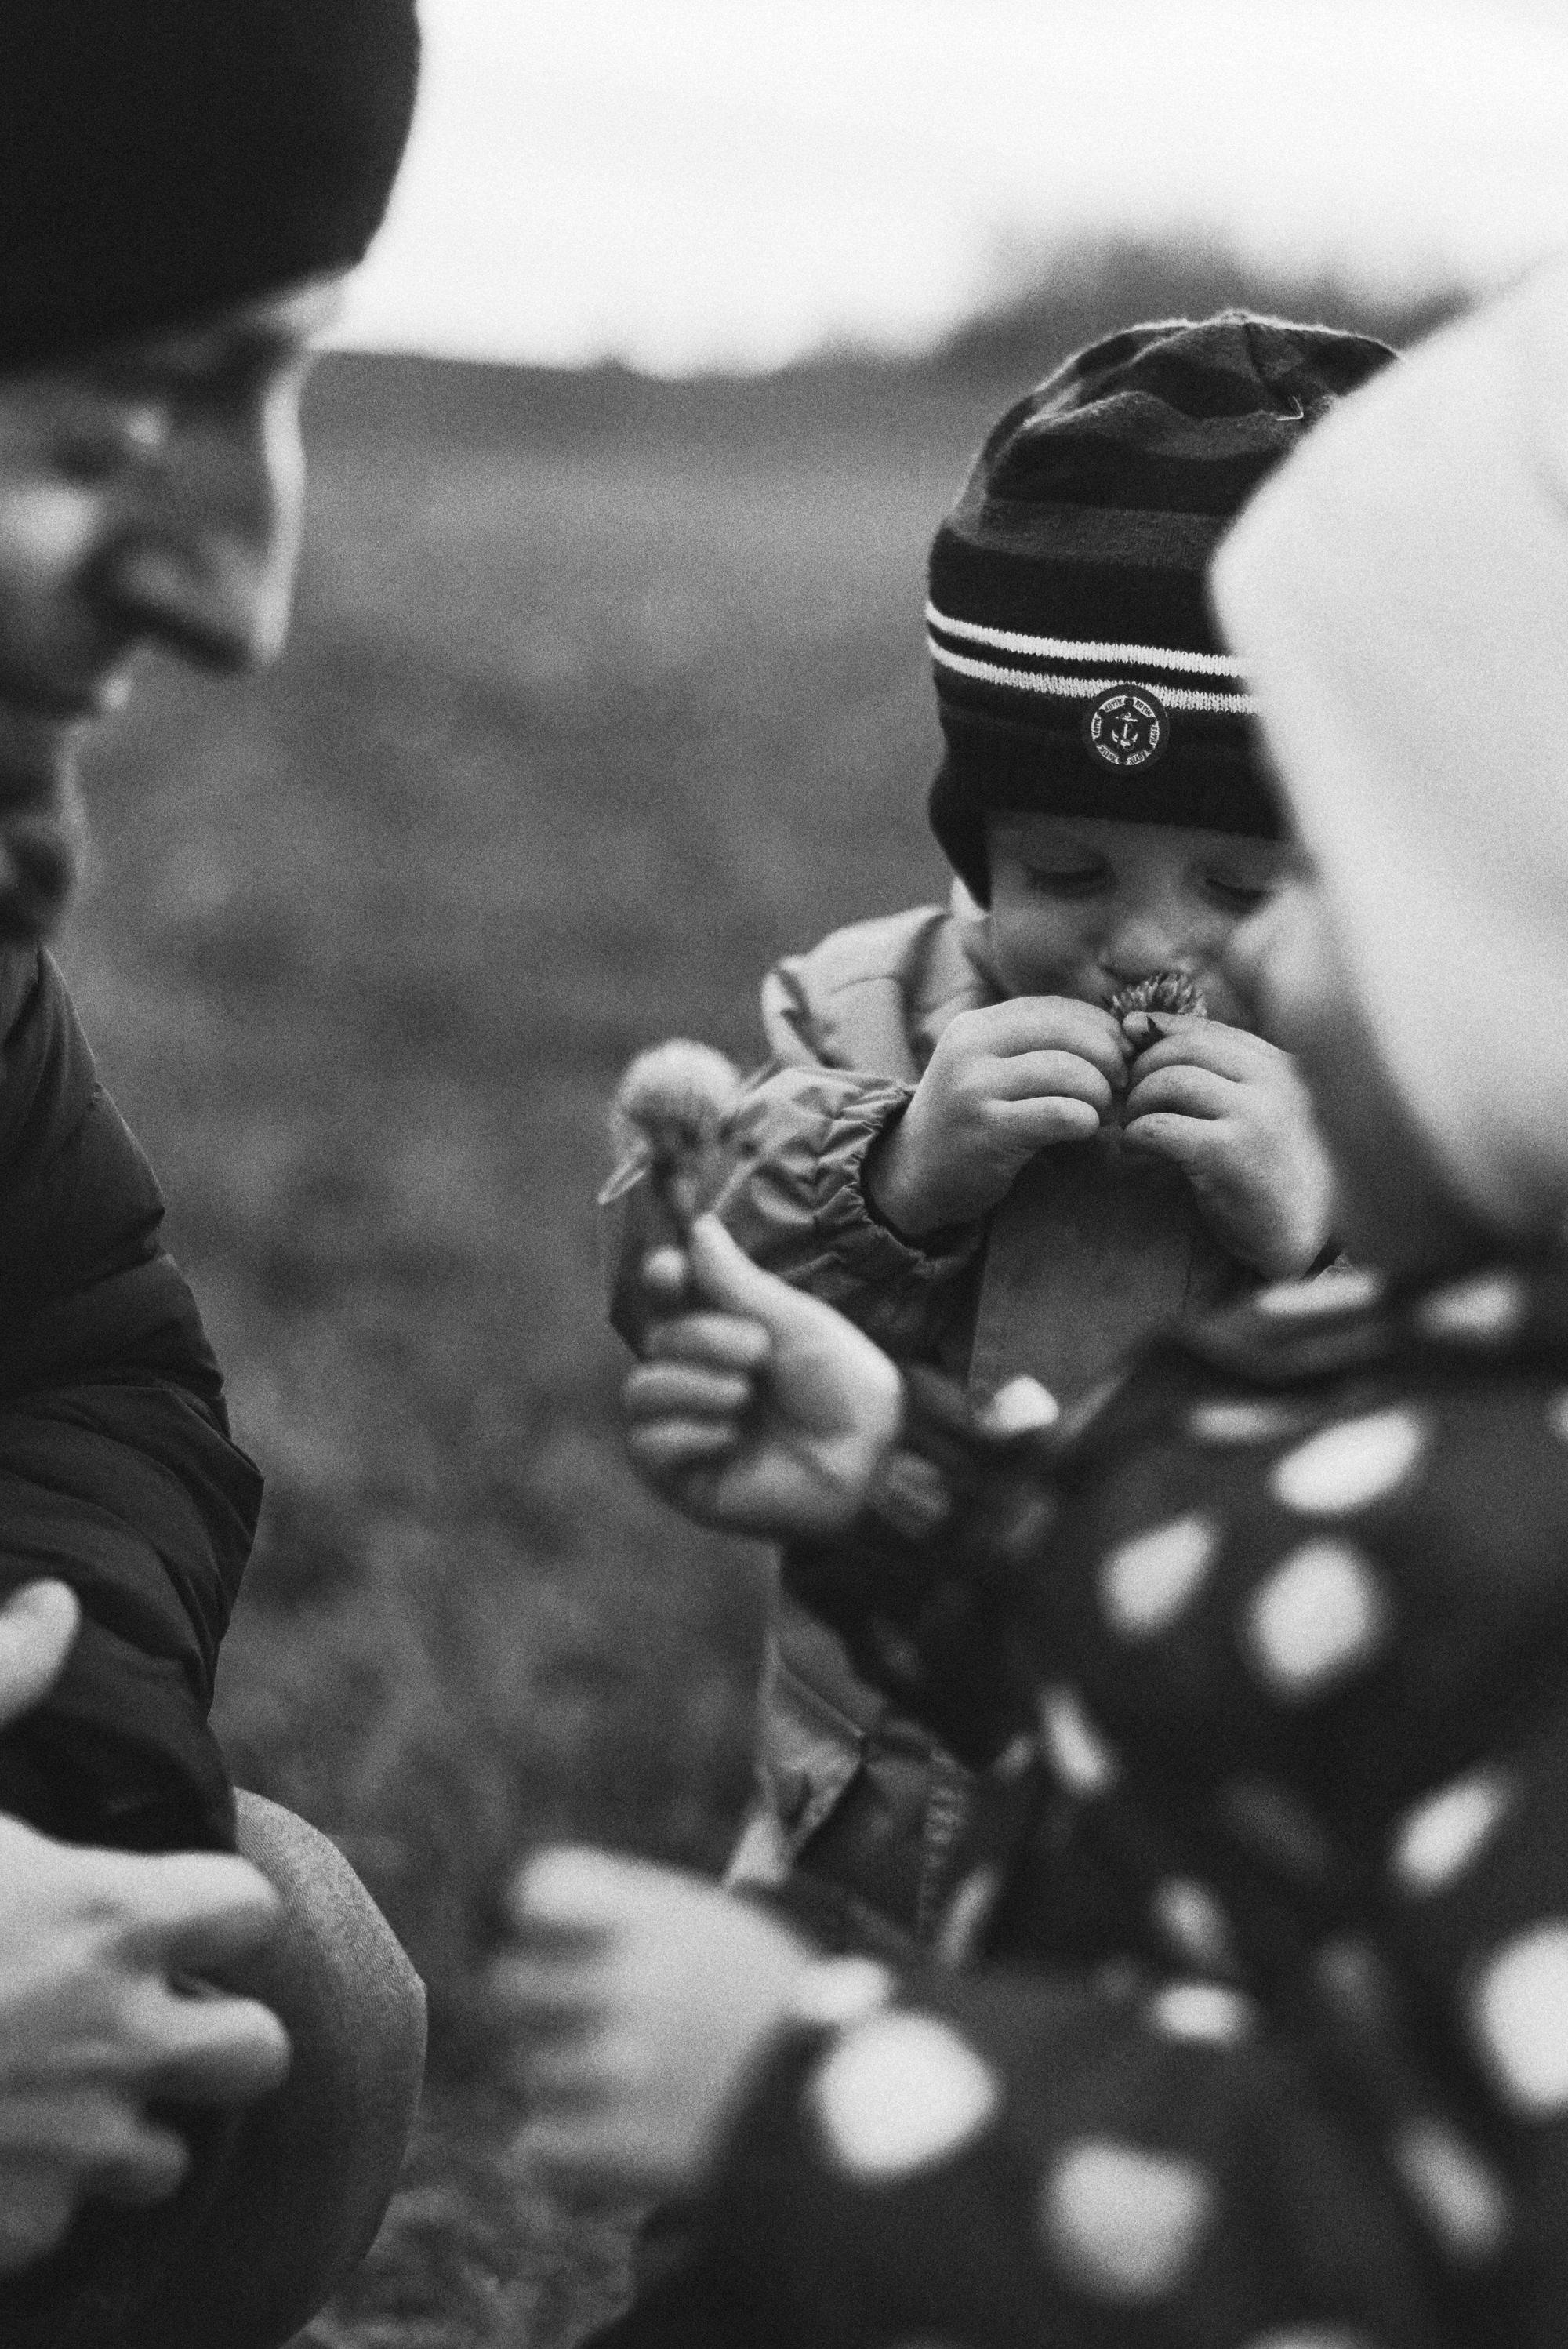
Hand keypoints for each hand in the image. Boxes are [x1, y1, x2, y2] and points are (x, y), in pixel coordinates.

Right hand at [0, 1578, 290, 2272]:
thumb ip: (1, 1681)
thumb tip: (62, 1599)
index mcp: (111, 1920)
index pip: (252, 1912)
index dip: (214, 1908)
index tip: (160, 1907)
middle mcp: (118, 2039)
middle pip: (261, 2056)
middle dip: (214, 2037)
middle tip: (134, 2010)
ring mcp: (72, 2150)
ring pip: (168, 2158)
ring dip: (127, 2124)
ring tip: (50, 2082)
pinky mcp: (16, 2236)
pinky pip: (69, 2226)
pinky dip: (37, 2198)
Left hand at [496, 1847, 815, 2196]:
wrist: (851, 2106)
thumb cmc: (780, 2008)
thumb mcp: (721, 1929)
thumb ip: (633, 1921)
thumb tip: (538, 1924)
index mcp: (656, 1917)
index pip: (537, 1893)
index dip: (543, 1924)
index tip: (567, 1944)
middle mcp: (628, 1982)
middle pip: (511, 1985)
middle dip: (542, 2007)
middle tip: (591, 2024)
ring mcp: (618, 2065)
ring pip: (531, 2070)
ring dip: (569, 2083)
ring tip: (638, 2088)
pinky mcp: (617, 2146)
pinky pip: (538, 2145)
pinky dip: (569, 2149)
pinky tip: (620, 2137)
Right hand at [624, 1216, 902, 1538]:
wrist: (869, 1459)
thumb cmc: (843, 1387)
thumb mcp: (793, 1322)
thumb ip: (737, 1281)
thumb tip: (698, 1226)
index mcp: (724, 1333)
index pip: (669, 1298)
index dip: (661, 1279)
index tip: (671, 1271)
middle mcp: (698, 1377)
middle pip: (658, 1339)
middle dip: (704, 1337)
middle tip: (759, 1350)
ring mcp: (687, 1427)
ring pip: (642, 1391)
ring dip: (693, 1386)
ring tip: (743, 1396)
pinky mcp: (682, 1477)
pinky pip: (646, 1445)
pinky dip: (687, 1434)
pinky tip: (732, 1438)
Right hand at [866, 998, 1125, 1235]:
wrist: (914, 1172)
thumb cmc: (970, 1118)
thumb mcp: (989, 1066)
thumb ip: (1035, 1044)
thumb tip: (1119, 1034)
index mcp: (975, 1026)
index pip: (1053, 1008)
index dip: (1099, 1026)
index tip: (1120, 1054)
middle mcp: (970, 1049)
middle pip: (1065, 1033)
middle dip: (1107, 1057)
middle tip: (1120, 1084)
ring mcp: (974, 1089)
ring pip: (1067, 1072)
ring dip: (1100, 1093)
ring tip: (1102, 1112)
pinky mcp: (987, 1131)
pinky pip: (1059, 1114)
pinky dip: (1086, 1120)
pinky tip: (1085, 1129)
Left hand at [1122, 1017, 1336, 1276]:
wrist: (1301, 1233)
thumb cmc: (1269, 1168)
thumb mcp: (1251, 1106)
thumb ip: (1209, 1068)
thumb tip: (1133, 1024)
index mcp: (1280, 1064)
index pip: (1205, 1028)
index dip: (1158, 1036)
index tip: (1128, 1051)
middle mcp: (1274, 1081)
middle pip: (1184, 1048)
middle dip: (1142, 1070)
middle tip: (1128, 1101)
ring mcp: (1256, 1116)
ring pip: (1170, 1081)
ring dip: (1137, 1103)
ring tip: (1132, 1127)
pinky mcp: (1231, 1154)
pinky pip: (1161, 1127)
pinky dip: (1135, 1135)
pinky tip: (1135, 1150)